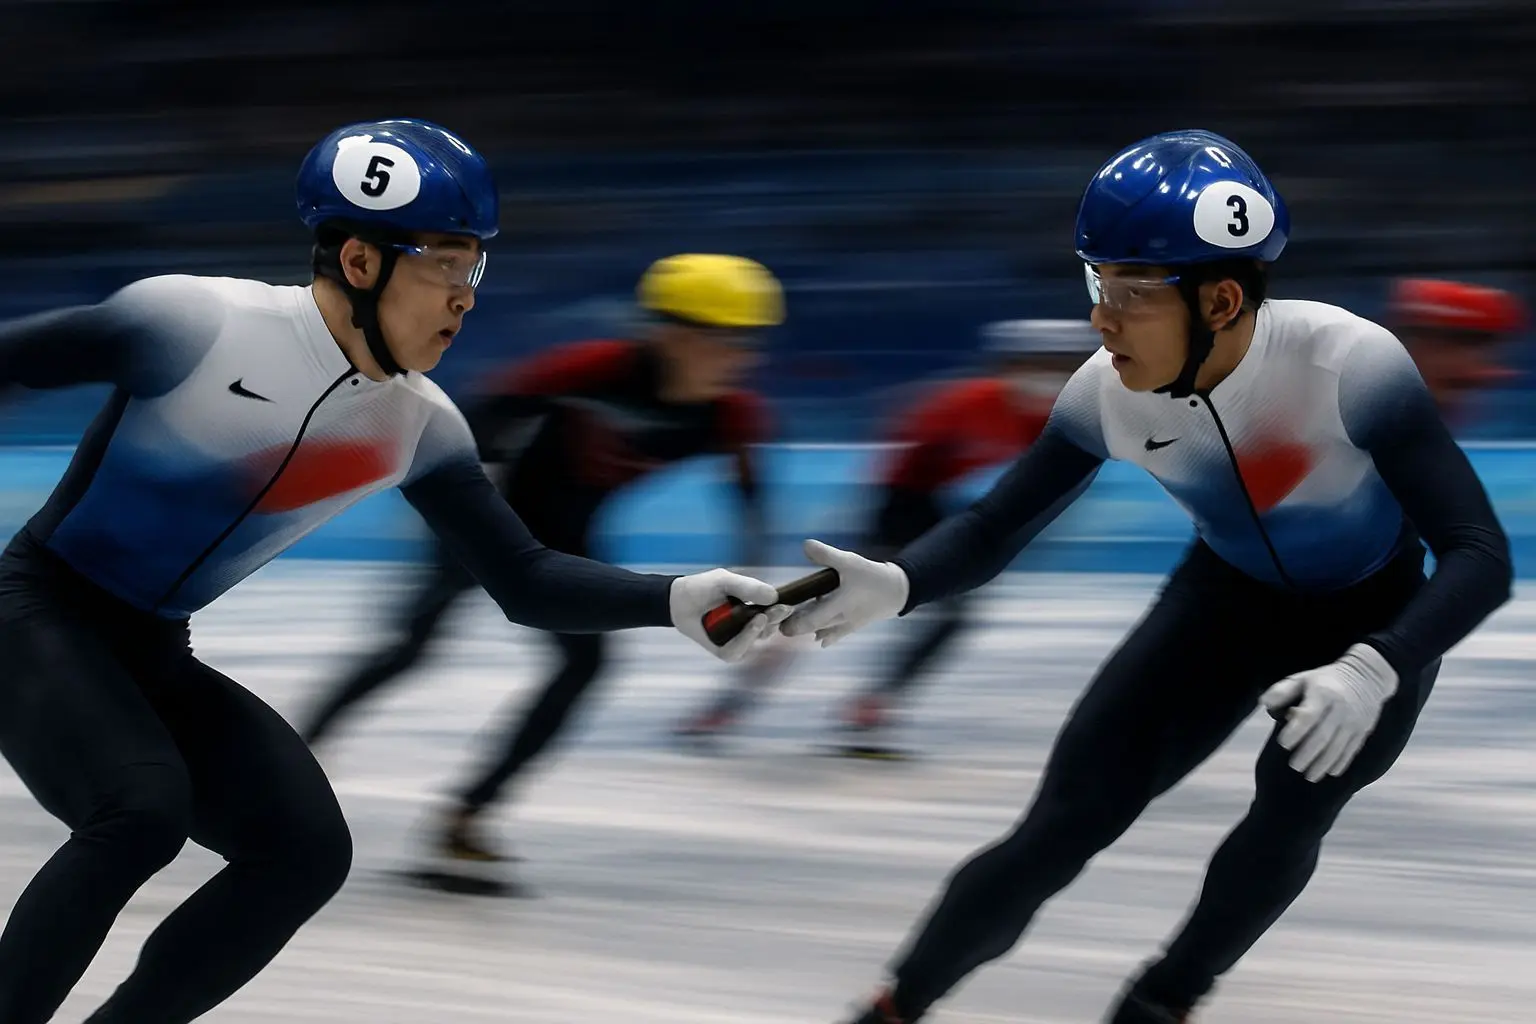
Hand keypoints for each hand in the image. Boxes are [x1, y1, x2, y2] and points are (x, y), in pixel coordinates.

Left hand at [670, 569, 789, 662]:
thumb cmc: (705, 587)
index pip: (776, 613)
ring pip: (757, 641)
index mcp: (756, 608)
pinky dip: (743, 641)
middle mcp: (751, 626)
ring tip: (760, 618)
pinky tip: (747, 629)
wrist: (678, 599)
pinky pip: (737, 651)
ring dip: (759, 630)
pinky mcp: (725, 651)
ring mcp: (739, 640)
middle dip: (775, 619)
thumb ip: (748, 587)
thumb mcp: (726, 580)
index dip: (783, 611)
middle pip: (770, 628)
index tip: (788, 605)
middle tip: (779, 610)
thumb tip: (774, 596)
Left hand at [778, 539, 909, 647]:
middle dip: (795, 627)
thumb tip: (805, 545)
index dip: (793, 623)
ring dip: (809, 629)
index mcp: (838, 605)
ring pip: (823, 631)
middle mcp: (841, 619)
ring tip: (793, 625)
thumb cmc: (871, 576)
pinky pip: (837, 635)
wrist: (897, 591)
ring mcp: (847, 624)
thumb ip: (827, 554)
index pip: (810, 620)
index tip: (779, 619)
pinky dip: (827, 636)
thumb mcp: (850, 561)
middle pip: (813, 628)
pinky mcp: (855, 625)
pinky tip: (819, 639)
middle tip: (779, 623)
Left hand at [1260, 643, 1397, 782]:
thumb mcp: (1302, 679)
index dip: (1295, 731)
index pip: (1309, 716)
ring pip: (1338, 747)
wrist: (1366, 678)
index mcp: (1323, 693)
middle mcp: (1341, 708)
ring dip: (1323, 764)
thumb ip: (1283, 691)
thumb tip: (1264, 703)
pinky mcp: (1363, 730)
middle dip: (1308, 754)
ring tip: (1309, 776)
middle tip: (1294, 766)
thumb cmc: (1324, 680)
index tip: (1283, 744)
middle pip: (1324, 736)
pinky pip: (1351, 750)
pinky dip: (1340, 763)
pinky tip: (1330, 772)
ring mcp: (1354, 721)